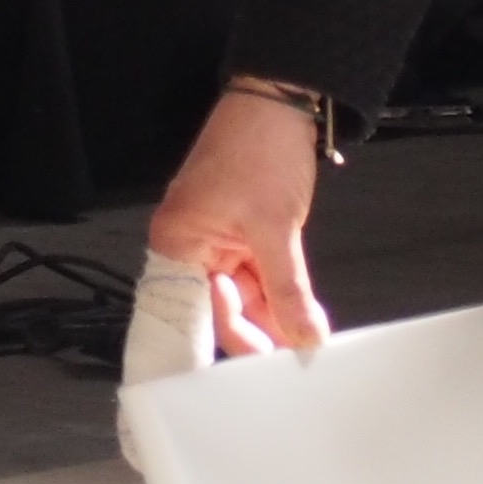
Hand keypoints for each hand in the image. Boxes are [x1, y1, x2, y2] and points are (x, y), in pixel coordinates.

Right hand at [149, 89, 332, 355]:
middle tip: (290, 361)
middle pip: (218, 308)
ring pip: (241, 296)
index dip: (221, 345)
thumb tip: (305, 336)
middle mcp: (187, 245)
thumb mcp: (277, 227)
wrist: (280, 100)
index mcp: (177, 242)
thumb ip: (288, 289)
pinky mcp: (237, 234)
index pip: (192, 313)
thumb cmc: (261, 147)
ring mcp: (213, 240)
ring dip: (272, 317)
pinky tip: (301, 318)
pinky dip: (276, 295)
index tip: (243, 384)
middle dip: (257, 333)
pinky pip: (254, 277)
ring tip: (304, 343)